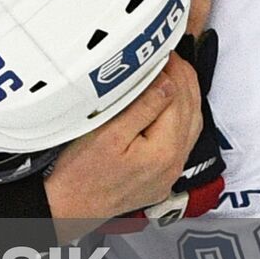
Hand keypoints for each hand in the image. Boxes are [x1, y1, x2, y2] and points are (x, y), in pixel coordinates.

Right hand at [44, 52, 201, 241]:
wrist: (68, 207)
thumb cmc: (79, 174)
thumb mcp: (107, 135)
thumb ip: (142, 109)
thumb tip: (167, 84)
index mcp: (163, 151)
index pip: (179, 100)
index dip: (175, 71)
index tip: (165, 51)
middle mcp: (173, 164)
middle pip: (192, 113)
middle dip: (185, 80)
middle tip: (172, 56)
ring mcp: (169, 174)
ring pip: (191, 128)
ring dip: (187, 98)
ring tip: (176, 74)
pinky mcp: (161, 178)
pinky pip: (182, 142)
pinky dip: (182, 118)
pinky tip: (173, 108)